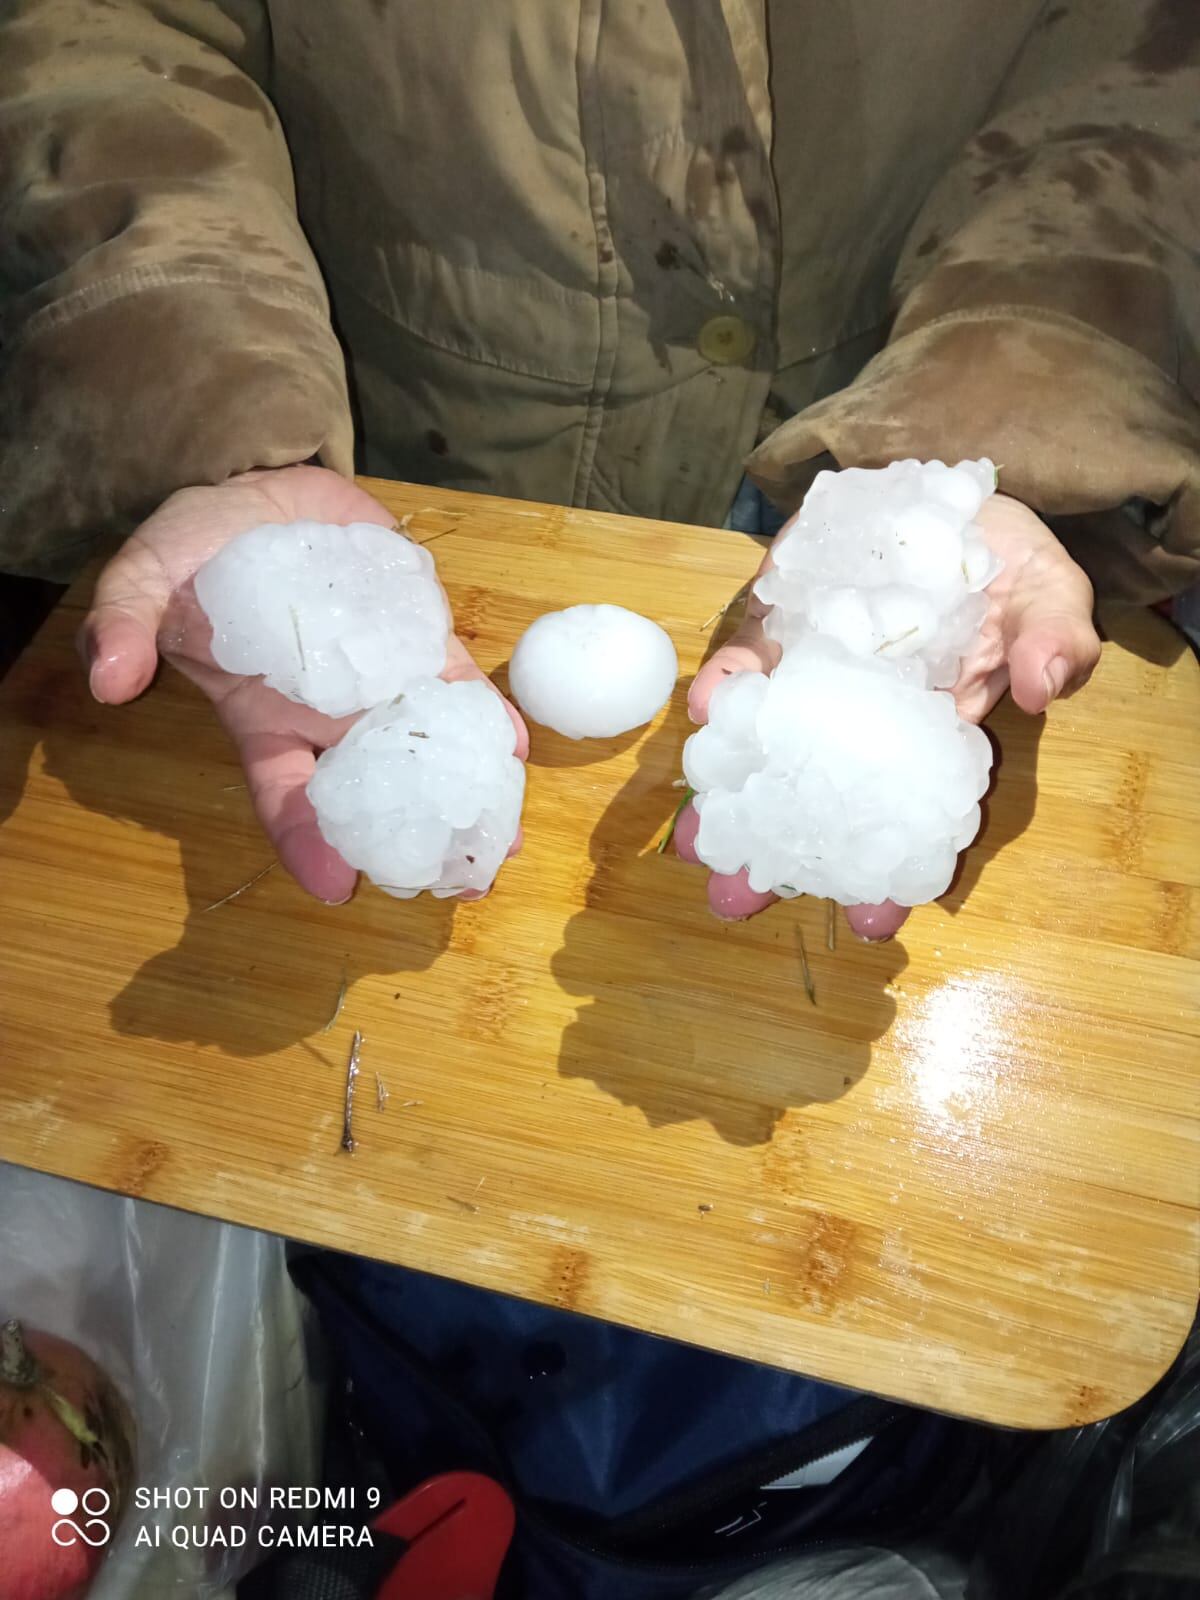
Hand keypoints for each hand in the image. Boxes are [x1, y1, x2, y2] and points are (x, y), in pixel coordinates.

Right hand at [80, 465, 527, 901]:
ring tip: (504, 835)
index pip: (285, 794)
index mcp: (263, 718)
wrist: (260, 494)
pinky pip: (452, 683)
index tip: (338, 887)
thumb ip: (124, 620)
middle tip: (459, 883)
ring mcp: (378, 679)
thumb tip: (107, 679)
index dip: (308, 841)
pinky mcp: (417, 638)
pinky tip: (516, 745)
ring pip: (424, 746)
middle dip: (414, 838)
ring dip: (465, 788)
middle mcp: (327, 714)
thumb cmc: (198, 549)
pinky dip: (483, 715)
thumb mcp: (145, 575)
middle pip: (374, 791)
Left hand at [681, 493, 1100, 937]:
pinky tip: (708, 705)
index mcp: (933, 738)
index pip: (908, 822)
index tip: (872, 921)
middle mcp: (864, 720)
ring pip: (766, 747)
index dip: (891, 875)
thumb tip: (1042, 685)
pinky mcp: (781, 623)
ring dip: (726, 791)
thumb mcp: (1053, 599)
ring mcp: (816, 675)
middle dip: (776, 854)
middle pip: (817, 800)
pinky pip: (749, 661)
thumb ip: (1056, 641)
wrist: (955, 498)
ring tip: (693, 840)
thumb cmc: (1011, 566)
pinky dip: (727, 682)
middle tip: (733, 902)